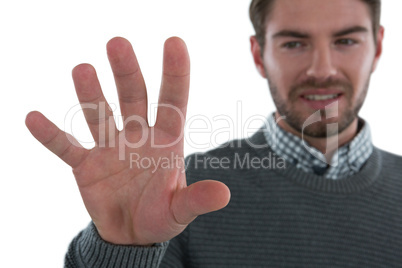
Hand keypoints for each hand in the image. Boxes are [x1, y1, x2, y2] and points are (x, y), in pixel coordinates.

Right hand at [25, 37, 230, 245]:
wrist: (132, 234)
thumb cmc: (160, 215)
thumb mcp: (180, 210)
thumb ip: (197, 199)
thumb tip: (224, 194)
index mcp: (166, 140)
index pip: (173, 100)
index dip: (175, 73)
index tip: (174, 42)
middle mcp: (137, 135)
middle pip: (133, 97)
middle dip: (127, 72)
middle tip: (118, 43)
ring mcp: (110, 147)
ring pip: (99, 114)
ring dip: (91, 94)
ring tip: (83, 69)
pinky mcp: (86, 164)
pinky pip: (66, 147)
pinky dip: (51, 135)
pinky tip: (34, 118)